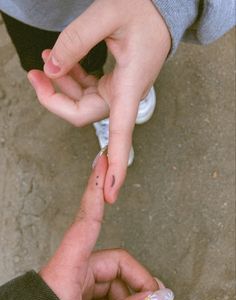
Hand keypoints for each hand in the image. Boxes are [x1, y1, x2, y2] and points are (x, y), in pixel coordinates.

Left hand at [28, 0, 170, 203]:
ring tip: (45, 57)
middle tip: (34, 73)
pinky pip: (85, 90)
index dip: (115, 168)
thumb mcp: (108, 16)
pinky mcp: (112, 84)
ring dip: (59, 86)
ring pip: (80, 102)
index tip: (111, 196)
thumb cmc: (145, 13)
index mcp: (128, 89)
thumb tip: (51, 66)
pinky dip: (69, 78)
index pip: (120, 137)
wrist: (161, 9)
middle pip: (80, 114)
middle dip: (53, 98)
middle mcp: (122, 97)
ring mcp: (116, 92)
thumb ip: (76, 42)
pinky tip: (60, 59)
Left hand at [40, 153, 172, 299]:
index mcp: (66, 272)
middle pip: (116, 265)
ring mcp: (74, 287)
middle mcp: (70, 273)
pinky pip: (105, 296)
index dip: (96, 191)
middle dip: (140, 287)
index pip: (87, 222)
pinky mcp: (76, 299)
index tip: (103, 165)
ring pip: (113, 283)